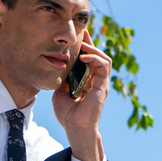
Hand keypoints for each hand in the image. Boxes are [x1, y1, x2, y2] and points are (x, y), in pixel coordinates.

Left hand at [52, 29, 111, 160]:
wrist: (74, 128)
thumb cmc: (68, 115)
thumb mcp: (59, 92)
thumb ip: (61, 80)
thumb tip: (57, 68)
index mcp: (86, 81)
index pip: (87, 60)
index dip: (84, 48)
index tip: (77, 37)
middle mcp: (95, 81)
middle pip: (96, 56)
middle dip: (89, 43)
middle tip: (82, 32)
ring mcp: (100, 83)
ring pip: (103, 59)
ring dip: (93, 49)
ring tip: (83, 45)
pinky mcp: (103, 86)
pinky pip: (104, 66)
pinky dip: (95, 58)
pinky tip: (84, 57)